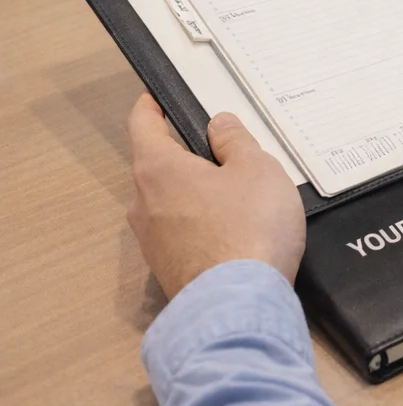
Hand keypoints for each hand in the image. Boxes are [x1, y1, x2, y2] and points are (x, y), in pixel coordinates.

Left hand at [126, 94, 305, 300]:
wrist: (240, 307)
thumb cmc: (248, 225)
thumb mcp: (257, 168)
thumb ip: (235, 141)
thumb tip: (218, 126)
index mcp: (158, 169)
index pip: (142, 125)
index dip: (150, 107)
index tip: (155, 98)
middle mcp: (144, 204)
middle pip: (158, 166)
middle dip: (185, 154)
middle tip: (223, 149)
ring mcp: (152, 242)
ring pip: (170, 202)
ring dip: (195, 192)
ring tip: (238, 192)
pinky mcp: (168, 271)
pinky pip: (181, 232)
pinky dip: (201, 223)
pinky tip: (234, 228)